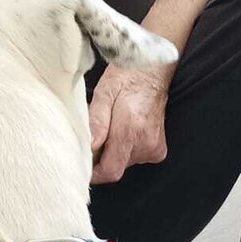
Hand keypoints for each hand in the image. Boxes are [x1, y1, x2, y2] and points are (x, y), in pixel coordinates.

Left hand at [89, 66, 171, 184]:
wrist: (152, 70)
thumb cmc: (127, 78)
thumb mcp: (104, 93)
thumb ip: (96, 121)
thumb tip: (89, 146)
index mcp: (131, 130)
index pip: (110, 171)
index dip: (93, 171)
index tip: (82, 160)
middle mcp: (146, 144)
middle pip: (114, 167)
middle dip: (100, 156)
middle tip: (97, 132)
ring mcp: (154, 148)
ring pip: (123, 163)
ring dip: (112, 150)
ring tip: (112, 126)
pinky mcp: (158, 149)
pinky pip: (134, 158)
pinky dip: (124, 148)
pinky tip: (124, 130)